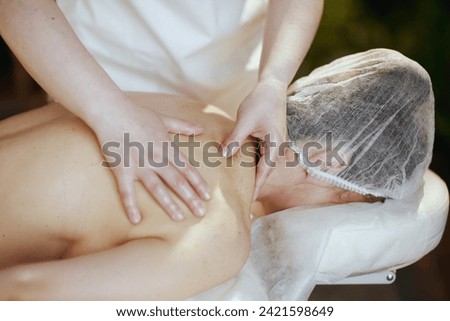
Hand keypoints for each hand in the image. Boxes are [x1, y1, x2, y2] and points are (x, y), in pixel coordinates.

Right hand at [94, 101, 209, 223]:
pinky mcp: (121, 169)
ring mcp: (138, 164)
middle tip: (201, 213)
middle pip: (176, 181)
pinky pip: (126, 191)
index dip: (198, 183)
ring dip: (169, 204)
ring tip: (179, 218)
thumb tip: (201, 129)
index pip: (186, 168)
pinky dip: (131, 205)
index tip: (207, 196)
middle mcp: (155, 157)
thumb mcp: (163, 118)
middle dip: (190, 197)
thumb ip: (183, 126)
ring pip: (157, 188)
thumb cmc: (137, 113)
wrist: (110, 110)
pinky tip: (136, 220)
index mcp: (166, 147)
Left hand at [222, 78, 287, 199]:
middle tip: (242, 200)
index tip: (248, 202)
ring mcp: (272, 143)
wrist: (271, 87)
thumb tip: (224, 156)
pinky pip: (258, 155)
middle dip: (254, 185)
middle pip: (263, 171)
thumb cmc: (261, 102)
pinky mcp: (267, 139)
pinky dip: (250, 162)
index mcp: (275, 146)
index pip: (264, 173)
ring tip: (240, 188)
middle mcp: (276, 147)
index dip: (256, 187)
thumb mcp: (246, 121)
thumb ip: (235, 139)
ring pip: (261, 164)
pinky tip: (239, 167)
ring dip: (252, 175)